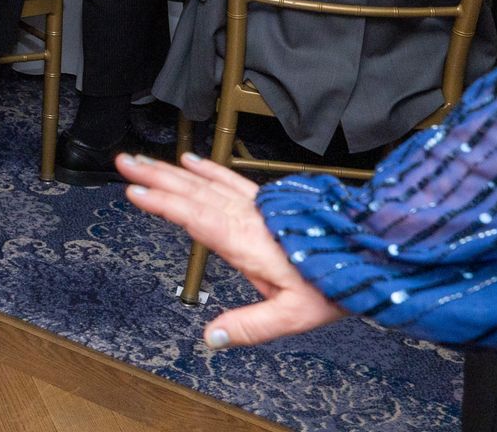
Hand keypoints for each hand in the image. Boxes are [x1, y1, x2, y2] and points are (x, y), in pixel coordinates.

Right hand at [118, 152, 344, 348]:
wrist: (372, 255)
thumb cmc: (335, 284)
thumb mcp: (295, 315)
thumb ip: (252, 325)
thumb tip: (213, 336)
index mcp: (247, 243)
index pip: (196, 217)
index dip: (164, 203)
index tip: (134, 191)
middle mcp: (247, 219)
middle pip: (193, 192)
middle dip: (155, 177)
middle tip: (124, 163)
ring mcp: (256, 208)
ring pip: (206, 183)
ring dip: (170, 171)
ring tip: (142, 160)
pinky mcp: (266, 204)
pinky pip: (230, 180)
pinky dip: (208, 169)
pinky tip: (191, 162)